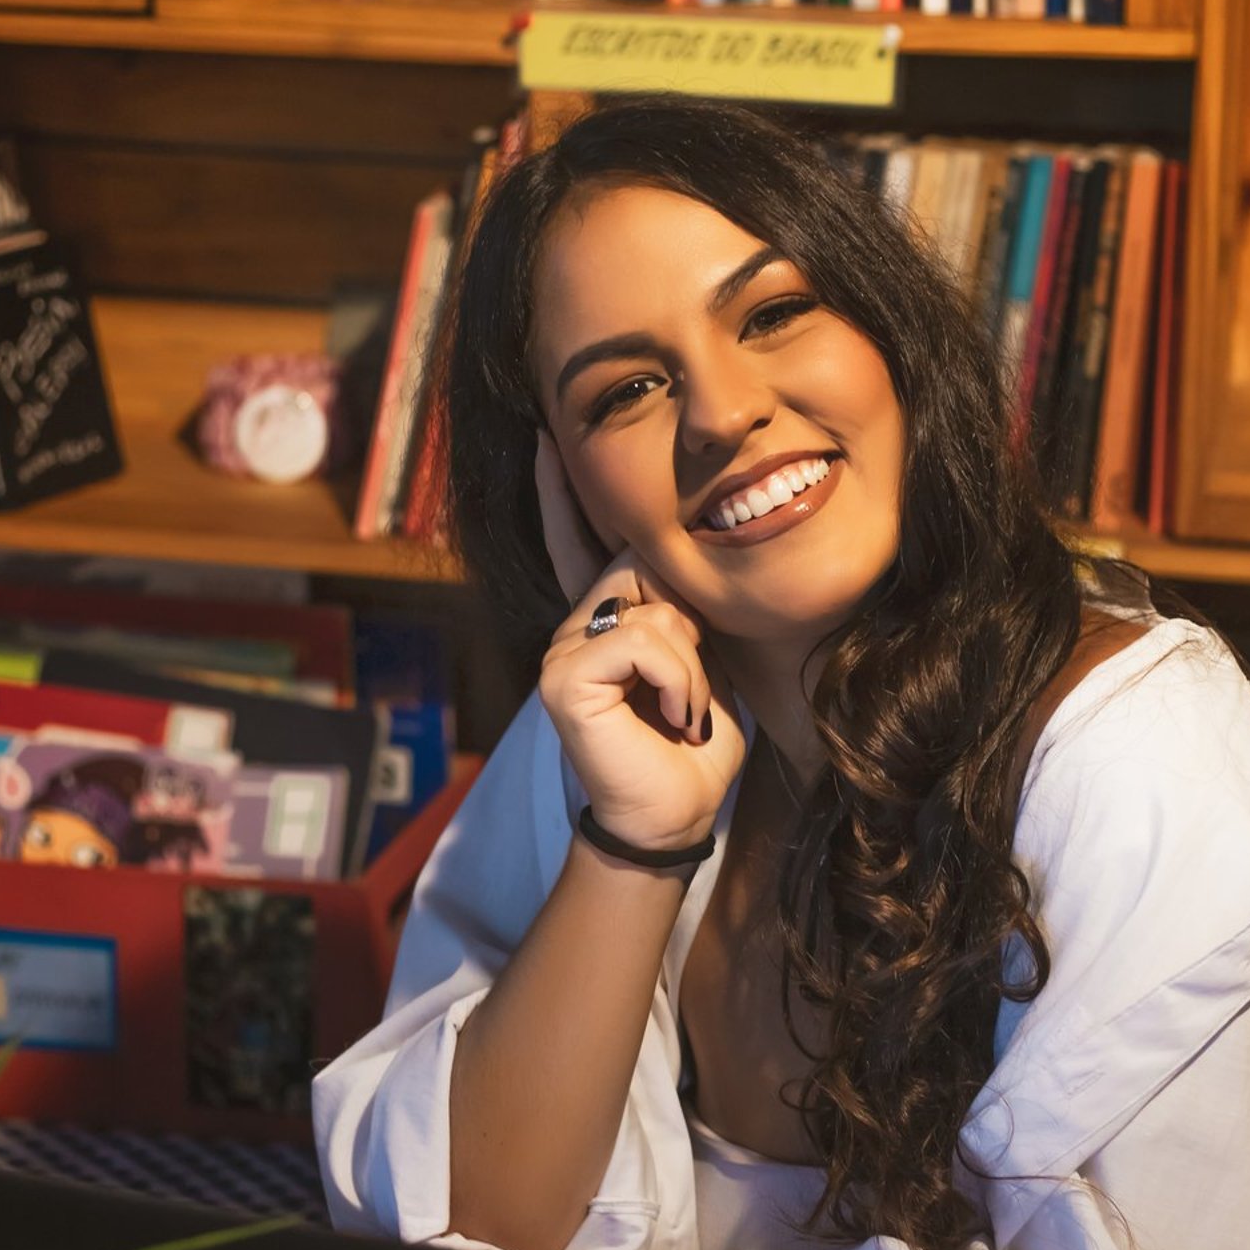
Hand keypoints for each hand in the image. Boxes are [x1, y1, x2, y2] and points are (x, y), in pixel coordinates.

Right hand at [535, 434, 743, 850]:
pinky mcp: (561, 678)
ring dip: (691, 662)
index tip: (547, 435)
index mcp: (603, 618)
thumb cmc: (694, 742)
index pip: (580, 540)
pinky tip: (675, 716)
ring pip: (651, 608)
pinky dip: (678, 680)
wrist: (675, 814)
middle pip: (641, 565)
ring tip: (684, 709)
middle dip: (688, 620)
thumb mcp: (702, 656)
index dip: (561, 491)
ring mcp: (561, 649)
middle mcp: (572, 625)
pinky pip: (641, 641)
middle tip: (690, 688)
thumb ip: (681, 607)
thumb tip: (681, 553)